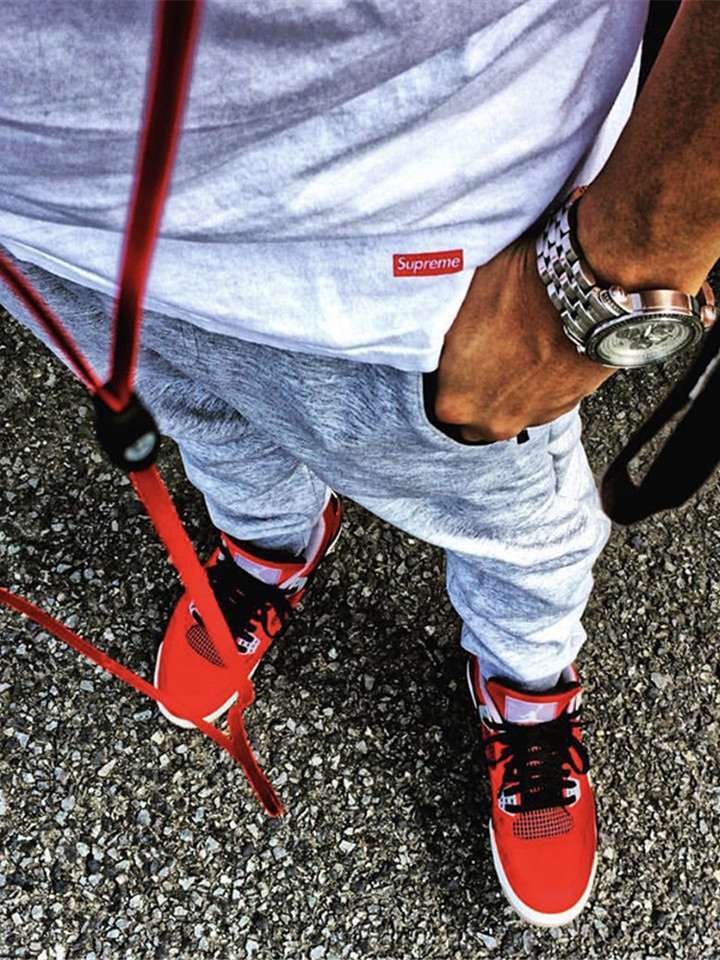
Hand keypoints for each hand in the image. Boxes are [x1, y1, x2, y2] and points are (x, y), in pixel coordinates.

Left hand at [433, 230, 617, 442]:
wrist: (583, 293)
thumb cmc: (517, 292)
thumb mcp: (460, 305)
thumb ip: (448, 337)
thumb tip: (446, 332)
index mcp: (454, 401)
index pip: (441, 398)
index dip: (450, 374)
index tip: (458, 355)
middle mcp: (490, 421)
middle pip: (475, 417)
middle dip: (478, 392)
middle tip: (486, 356)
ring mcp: (530, 419)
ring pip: (510, 412)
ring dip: (511, 390)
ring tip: (519, 351)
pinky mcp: (565, 408)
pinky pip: (542, 402)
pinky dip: (541, 384)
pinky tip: (544, 354)